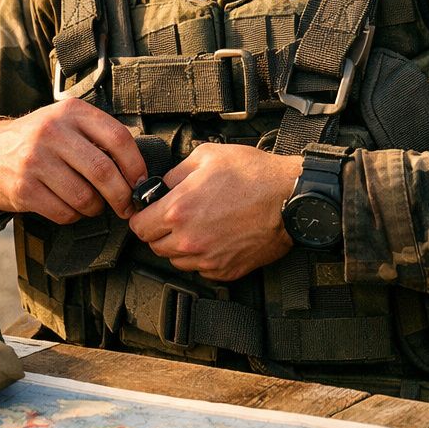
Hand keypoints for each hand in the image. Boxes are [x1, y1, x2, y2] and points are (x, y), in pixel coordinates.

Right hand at [0, 98, 146, 224]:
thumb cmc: (38, 140)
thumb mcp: (65, 122)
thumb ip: (98, 136)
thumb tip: (138, 173)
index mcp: (71, 112)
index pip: (118, 138)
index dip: (136, 165)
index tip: (140, 182)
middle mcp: (52, 132)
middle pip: (103, 171)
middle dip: (121, 196)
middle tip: (126, 206)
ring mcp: (35, 160)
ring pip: (84, 197)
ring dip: (95, 208)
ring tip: (92, 204)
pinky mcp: (23, 188)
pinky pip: (64, 213)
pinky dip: (73, 216)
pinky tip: (69, 207)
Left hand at [128, 143, 300, 281]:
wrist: (290, 199)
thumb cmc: (254, 175)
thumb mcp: (207, 156)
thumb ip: (175, 173)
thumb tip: (162, 185)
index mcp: (178, 211)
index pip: (139, 226)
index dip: (143, 216)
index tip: (150, 212)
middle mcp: (189, 241)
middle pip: (155, 246)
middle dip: (160, 231)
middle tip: (177, 216)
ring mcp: (207, 260)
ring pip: (176, 260)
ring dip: (180, 246)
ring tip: (199, 226)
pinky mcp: (225, 271)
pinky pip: (200, 269)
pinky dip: (202, 257)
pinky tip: (216, 237)